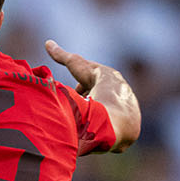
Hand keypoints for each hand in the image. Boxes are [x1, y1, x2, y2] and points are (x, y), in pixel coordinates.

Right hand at [46, 39, 140, 153]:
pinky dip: (103, 133)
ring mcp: (129, 113)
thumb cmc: (97, 89)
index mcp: (113, 80)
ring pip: (109, 115)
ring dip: (96, 119)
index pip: (95, 81)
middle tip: (75, 109)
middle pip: (102, 97)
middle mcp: (124, 94)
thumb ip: (63, 56)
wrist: (116, 116)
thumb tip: (48, 42)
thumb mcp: (78, 68)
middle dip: (89, 102)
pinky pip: (115, 131)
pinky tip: (93, 137)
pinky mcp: (131, 131)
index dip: (82, 87)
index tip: (74, 93)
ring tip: (82, 126)